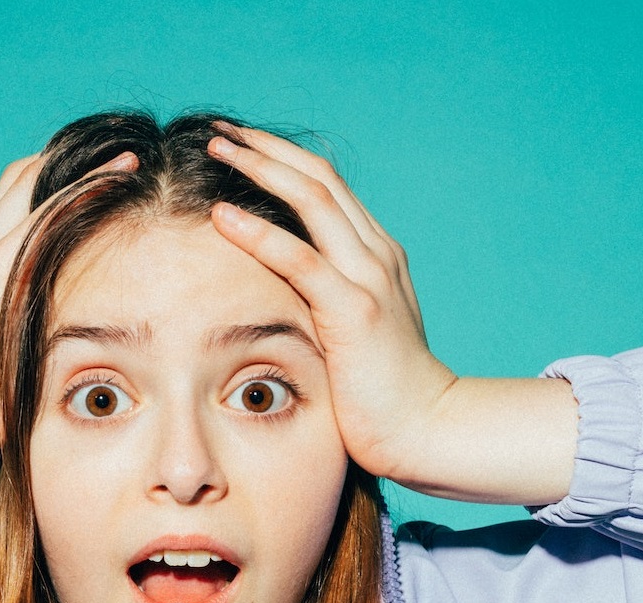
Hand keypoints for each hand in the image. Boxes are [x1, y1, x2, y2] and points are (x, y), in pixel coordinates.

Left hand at [0, 151, 136, 485]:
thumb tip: (104, 258)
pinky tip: (50, 214)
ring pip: (7, 187)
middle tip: (111, 159)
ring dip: (46, 174)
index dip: (98, 178)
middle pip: (27, 174)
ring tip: (83, 174)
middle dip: (70, 160)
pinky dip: (25, 201)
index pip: (57, 199)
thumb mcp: (40, 345)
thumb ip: (66, 295)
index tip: (131, 163)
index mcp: (3, 265)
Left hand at [207, 127, 575, 504]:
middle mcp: (377, 254)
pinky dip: (258, 233)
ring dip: (260, 169)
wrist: (427, 431)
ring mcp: (370, 278)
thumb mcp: (355, 334)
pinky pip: (300, 259)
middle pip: (318, 178)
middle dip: (265, 148)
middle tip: (218, 131)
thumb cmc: (384, 393)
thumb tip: (283, 296)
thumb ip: (329, 303)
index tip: (238, 146)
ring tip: (216, 150)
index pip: (327, 188)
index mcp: (377, 256)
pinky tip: (221, 216)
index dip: (282, 159)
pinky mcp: (354, 311)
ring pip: (312, 199)